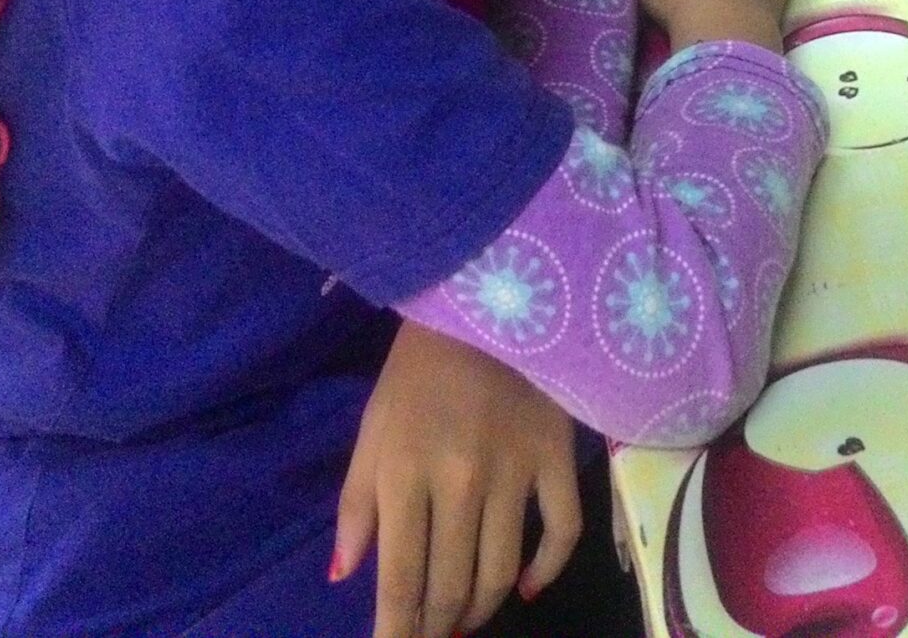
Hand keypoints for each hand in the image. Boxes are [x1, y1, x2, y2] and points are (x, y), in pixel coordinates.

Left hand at [335, 322, 581, 637]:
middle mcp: (462, 482)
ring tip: (463, 620)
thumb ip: (355, 506)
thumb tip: (344, 576)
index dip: (396, 633)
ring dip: (480, 610)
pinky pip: (562, 529)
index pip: (401, 579)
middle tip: (430, 636)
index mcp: (405, 474)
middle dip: (436, 627)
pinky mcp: (558, 455)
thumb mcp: (371, 433)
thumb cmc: (417, 373)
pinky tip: (528, 589)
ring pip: (501, 570)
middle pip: (451, 585)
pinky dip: (547, 569)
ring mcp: (516, 471)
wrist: (487, 304)